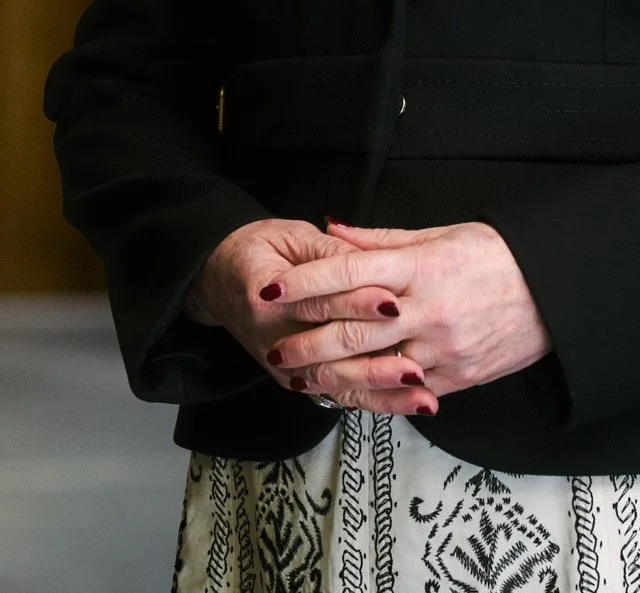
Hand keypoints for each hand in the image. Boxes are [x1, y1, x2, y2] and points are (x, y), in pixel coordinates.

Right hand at [184, 217, 438, 416]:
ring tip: (420, 393)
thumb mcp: (289, 236)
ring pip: (338, 383)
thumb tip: (369, 256)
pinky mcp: (297, 380)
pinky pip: (339, 395)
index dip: (359, 301)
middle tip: (417, 361)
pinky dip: (375, 401)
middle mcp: (274, 339)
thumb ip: (329, 250)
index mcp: (268, 295)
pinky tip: (407, 403)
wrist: (219, 279)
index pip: (321, 300)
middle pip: (332, 350)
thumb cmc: (257, 250)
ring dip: (382, 391)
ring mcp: (285, 367)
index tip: (395, 304)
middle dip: (377, 357)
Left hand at [267, 220, 551, 410]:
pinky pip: (403, 394)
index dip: (305, 283)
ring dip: (330, 376)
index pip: (348, 273)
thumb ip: (380, 240)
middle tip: (274, 347)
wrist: (553, 292)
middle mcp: (427, 310)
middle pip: (351, 330)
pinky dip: (372, 395)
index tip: (272, 290)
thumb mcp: (441, 234)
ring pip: (371, 371)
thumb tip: (332, 230)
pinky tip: (347, 393)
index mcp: (421, 267)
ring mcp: (441, 350)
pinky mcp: (455, 379)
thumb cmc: (496, 255)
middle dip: (305, 342)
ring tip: (301, 378)